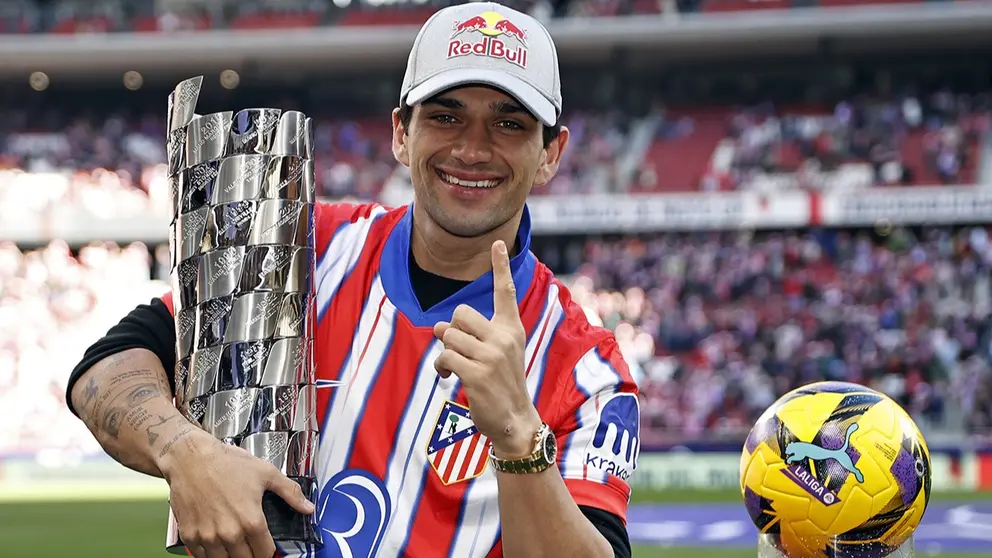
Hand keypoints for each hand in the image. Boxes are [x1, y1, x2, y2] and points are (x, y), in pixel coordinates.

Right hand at [160, 428, 314, 557]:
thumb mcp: (266, 473)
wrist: (191, 458)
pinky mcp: (189, 535)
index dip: (269, 551)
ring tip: (235, 546)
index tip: (267, 547)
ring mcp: (207, 536)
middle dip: (251, 555)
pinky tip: (216, 543)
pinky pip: (201, 556)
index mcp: (251, 521)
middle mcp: (229, 533)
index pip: (265, 553)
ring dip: (231, 556)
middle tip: (251, 546)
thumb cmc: (227, 463)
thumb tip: (308, 508)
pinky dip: (209, 554)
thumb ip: (290, 493)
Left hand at [433, 240, 541, 457]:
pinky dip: (441, 367)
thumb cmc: (502, 385)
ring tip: (452, 366)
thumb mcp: (501, 354)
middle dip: (451, 330)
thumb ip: (477, 335)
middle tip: (456, 347)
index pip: (505, 292)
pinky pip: (445, 357)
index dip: (500, 266)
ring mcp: (491, 356)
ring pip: (448, 336)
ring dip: (444, 351)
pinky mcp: (477, 374)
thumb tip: (440, 327)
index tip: (497, 242)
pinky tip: (448, 377)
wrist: (514, 419)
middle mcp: (504, 338)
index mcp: (512, 329)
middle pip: (460, 314)